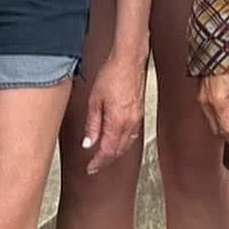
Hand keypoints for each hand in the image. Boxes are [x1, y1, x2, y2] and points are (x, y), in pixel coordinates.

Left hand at [80, 53, 146, 174]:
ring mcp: (137, 118)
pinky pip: (133, 135)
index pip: (108, 151)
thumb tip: (88, 143)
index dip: (98, 162)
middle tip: (95, 166)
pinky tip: (119, 141)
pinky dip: (124, 143)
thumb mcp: (95, 101)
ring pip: (127, 144)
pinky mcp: (140, 112)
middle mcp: (130, 122)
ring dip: (116, 153)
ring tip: (105, 157)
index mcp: (117, 121)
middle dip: (107, 160)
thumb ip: (92, 125)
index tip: (91, 168)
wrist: (129, 60)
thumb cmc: (112, 75)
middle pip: (119, 150)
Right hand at [198, 73, 228, 147]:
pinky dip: (216, 119)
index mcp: (218, 104)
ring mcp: (201, 101)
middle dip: (228, 135)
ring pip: (211, 123)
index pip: (226, 130)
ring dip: (222, 127)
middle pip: (217, 129)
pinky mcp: (199, 97)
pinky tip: (224, 116)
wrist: (215, 53)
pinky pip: (208, 114)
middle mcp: (206, 105)